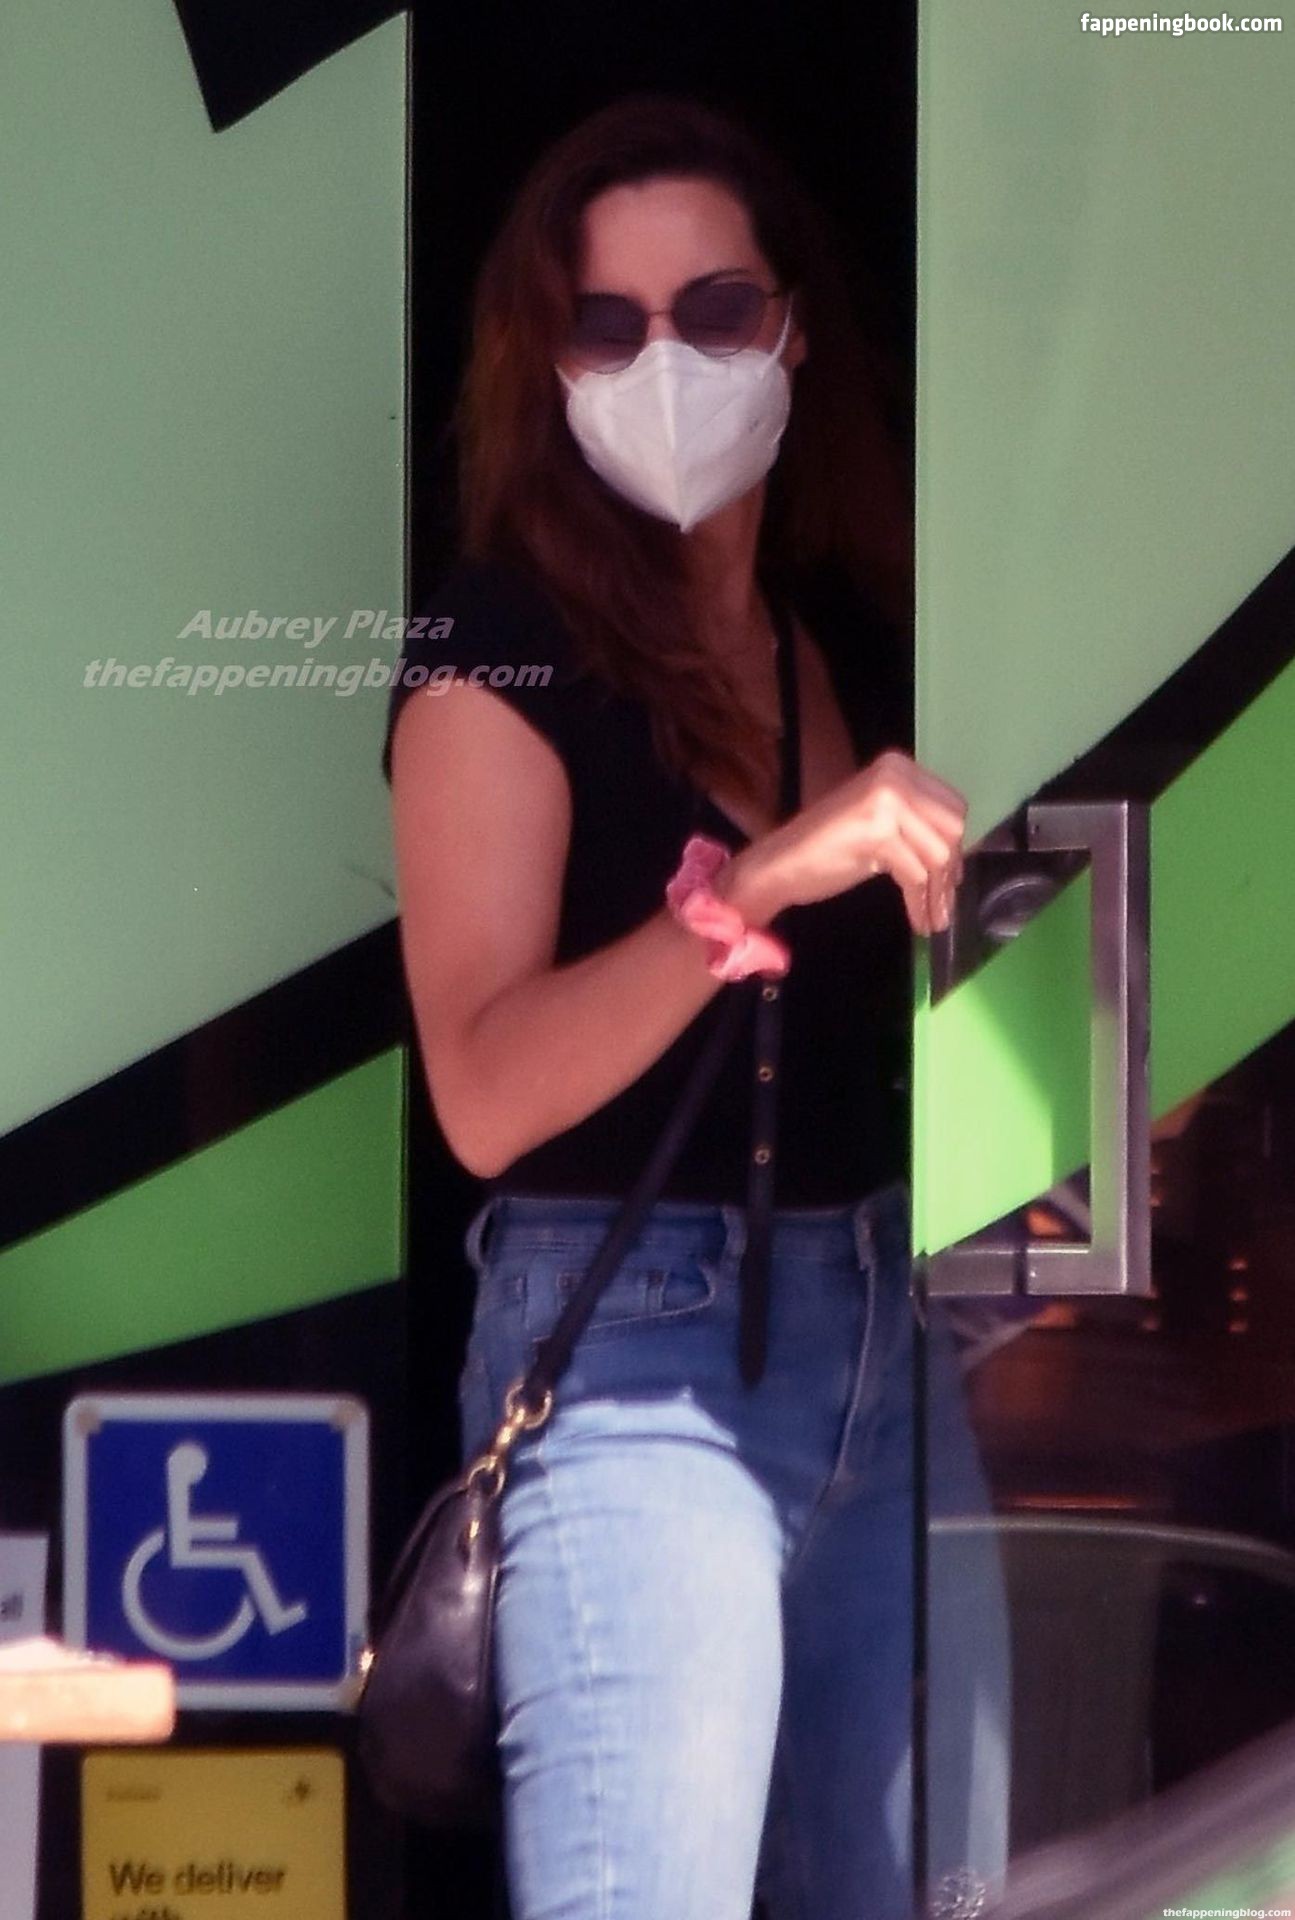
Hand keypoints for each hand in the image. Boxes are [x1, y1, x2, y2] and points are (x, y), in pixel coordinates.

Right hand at [723, 750, 967, 935]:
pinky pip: (916, 875)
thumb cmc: (827, 848)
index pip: (952, 806)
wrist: (780, 865)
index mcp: (898, 767)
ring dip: (937, 894)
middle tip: (943, 904)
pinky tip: (918, 920)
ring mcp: (886, 801)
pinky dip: (920, 902)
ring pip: (938, 854)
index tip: (950, 879)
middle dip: (950, 872)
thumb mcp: (879, 821)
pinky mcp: (878, 833)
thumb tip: (958, 851)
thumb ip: (915, 823)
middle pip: (951, 829)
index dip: (956, 845)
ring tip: (933, 919)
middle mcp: (895, 775)